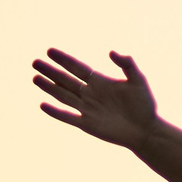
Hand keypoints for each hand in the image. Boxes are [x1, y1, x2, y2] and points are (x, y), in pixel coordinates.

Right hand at [32, 48, 159, 147]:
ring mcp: (87, 109)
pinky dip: (56, 112)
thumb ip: (127, 64)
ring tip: (35, 78)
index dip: (64, 60)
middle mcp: (90, 94)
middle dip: (51, 71)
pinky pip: (68, 117)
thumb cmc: (145, 105)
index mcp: (100, 82)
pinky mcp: (87, 124)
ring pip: (63, 96)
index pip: (77, 68)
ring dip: (49, 87)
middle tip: (35, 62)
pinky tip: (42, 105)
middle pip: (65, 80)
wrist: (146, 131)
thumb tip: (112, 52)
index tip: (50, 51)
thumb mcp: (138, 80)